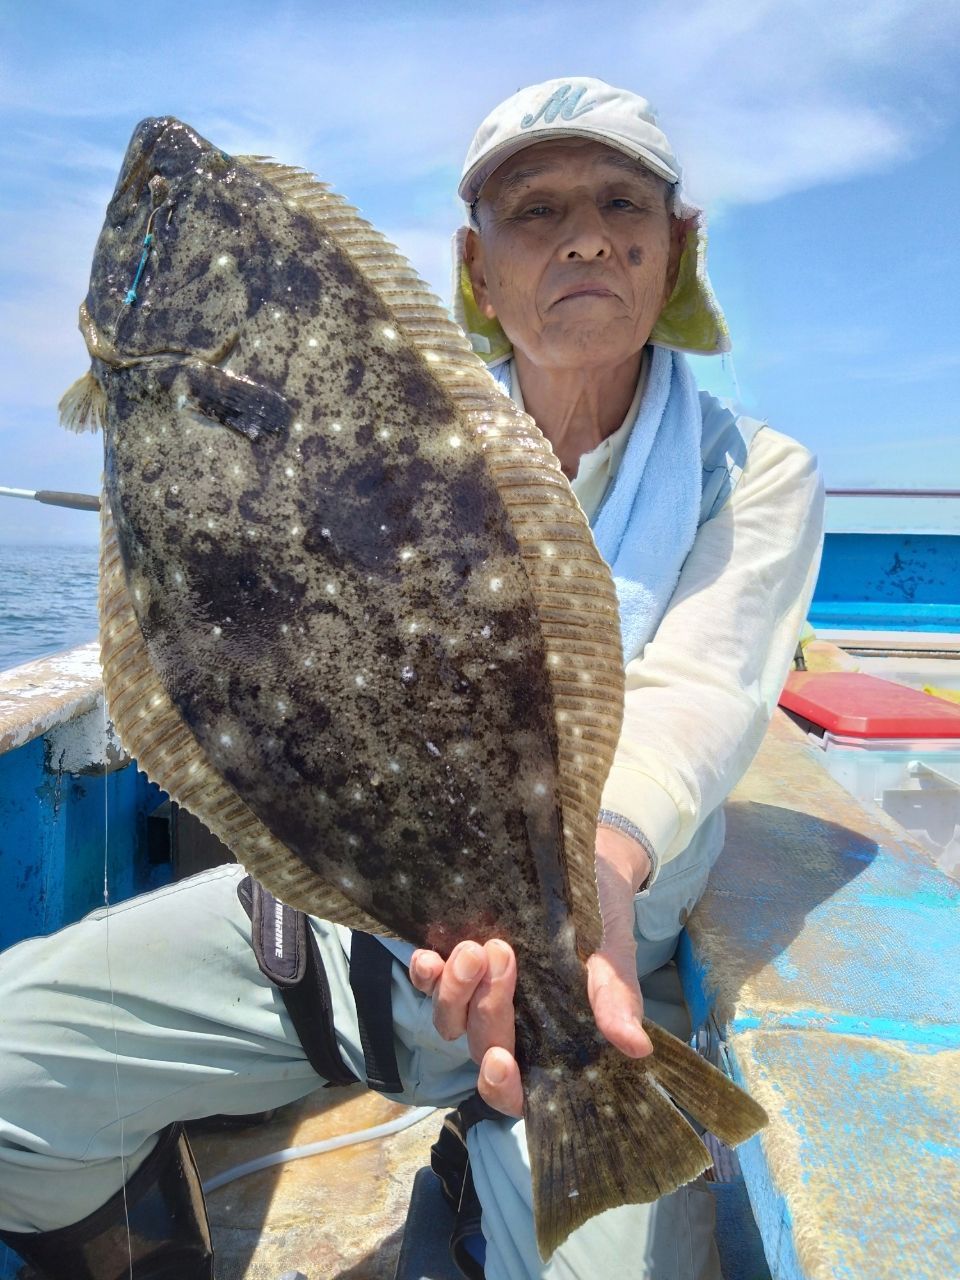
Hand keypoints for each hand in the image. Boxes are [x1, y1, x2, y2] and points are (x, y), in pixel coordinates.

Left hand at [408, 825, 653, 1117]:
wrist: (586, 863)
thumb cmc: (604, 916)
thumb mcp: (614, 953)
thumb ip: (616, 997)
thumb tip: (635, 1046)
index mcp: (549, 1039)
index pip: (516, 1090)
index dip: (502, 1088)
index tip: (499, 1061)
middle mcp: (510, 1023)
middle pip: (481, 1045)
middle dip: (487, 1010)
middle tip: (503, 954)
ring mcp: (478, 993)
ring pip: (449, 1018)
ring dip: (454, 991)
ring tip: (474, 949)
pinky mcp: (458, 959)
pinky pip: (430, 980)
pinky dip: (426, 974)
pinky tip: (429, 955)